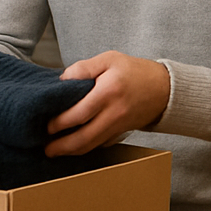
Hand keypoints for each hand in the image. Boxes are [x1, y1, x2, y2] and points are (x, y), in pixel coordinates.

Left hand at [45, 50, 169, 155]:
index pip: (79, 114)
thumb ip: (83, 68)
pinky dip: (86, 147)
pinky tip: (73, 145)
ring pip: (92, 145)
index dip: (60, 123)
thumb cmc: (134, 71)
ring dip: (71, 151)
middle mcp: (114, 113)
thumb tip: (61, 80)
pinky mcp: (122, 133)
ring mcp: (119, 126)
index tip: (47, 125)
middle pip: (84, 137)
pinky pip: (101, 144)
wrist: (165, 88)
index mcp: (108, 93)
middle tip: (45, 148)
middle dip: (62, 146)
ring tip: (54, 151)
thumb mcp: (108, 59)